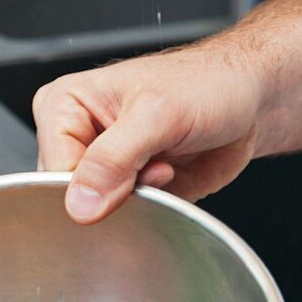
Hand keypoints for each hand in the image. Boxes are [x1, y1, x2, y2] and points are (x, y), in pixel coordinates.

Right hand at [33, 38, 260, 223]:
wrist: (249, 99)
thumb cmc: (207, 84)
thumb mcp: (157, 115)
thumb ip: (113, 159)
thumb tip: (79, 202)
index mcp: (66, 104)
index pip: (52, 167)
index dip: (86, 185)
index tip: (124, 177)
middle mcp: (81, 136)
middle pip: (73, 194)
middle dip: (116, 192)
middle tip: (152, 166)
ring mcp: (106, 165)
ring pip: (101, 210)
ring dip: (139, 198)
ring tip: (165, 165)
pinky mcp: (132, 187)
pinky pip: (130, 216)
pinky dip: (155, 205)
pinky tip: (171, 176)